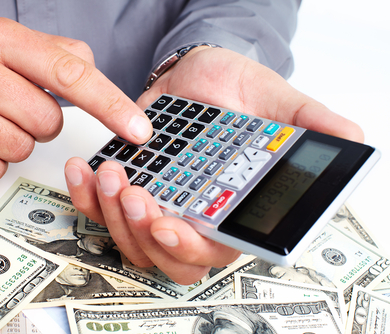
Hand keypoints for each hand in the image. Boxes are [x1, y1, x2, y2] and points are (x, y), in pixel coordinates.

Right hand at [0, 17, 151, 183]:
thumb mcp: (16, 48)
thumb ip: (63, 56)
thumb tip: (99, 77)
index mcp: (1, 38)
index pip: (71, 74)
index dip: (111, 105)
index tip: (139, 130)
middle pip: (48, 122)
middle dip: (41, 124)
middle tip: (13, 109)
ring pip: (21, 149)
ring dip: (16, 142)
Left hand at [66, 47, 363, 284]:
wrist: (197, 73)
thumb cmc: (236, 91)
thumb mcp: (276, 101)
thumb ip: (308, 122)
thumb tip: (350, 137)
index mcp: (228, 210)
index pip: (211, 252)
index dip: (189, 250)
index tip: (169, 227)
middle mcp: (190, 217)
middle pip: (162, 257)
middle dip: (143, 234)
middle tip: (136, 197)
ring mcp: (154, 204)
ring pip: (127, 239)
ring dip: (111, 213)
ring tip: (112, 173)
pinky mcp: (125, 186)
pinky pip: (97, 208)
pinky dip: (86, 195)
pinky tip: (85, 170)